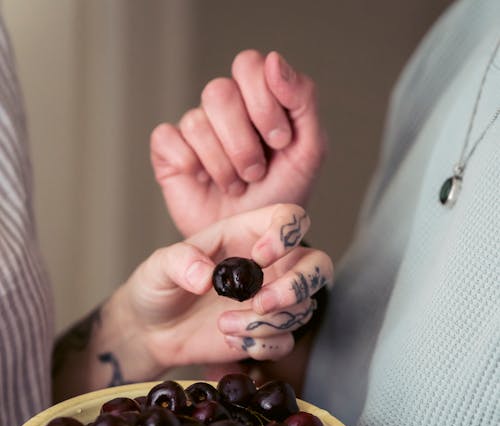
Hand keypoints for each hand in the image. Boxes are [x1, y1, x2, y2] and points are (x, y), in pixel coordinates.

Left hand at [108, 203, 332, 380]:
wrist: (151, 332)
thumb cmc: (157, 287)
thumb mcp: (158, 267)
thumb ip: (179, 261)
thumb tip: (205, 277)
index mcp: (248, 234)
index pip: (292, 218)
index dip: (286, 234)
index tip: (258, 257)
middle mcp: (269, 266)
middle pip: (318, 266)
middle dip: (297, 286)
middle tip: (260, 302)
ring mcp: (271, 300)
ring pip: (303, 309)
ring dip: (266, 322)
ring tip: (223, 324)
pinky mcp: (266, 333)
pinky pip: (286, 341)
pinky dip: (261, 345)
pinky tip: (229, 339)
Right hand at [150, 50, 326, 236]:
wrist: (253, 242)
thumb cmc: (280, 197)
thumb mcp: (309, 152)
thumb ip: (303, 100)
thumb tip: (275, 61)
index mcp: (258, 97)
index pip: (249, 66)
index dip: (263, 103)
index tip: (279, 142)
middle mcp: (224, 107)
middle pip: (219, 92)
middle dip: (243, 142)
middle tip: (256, 173)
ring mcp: (195, 128)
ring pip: (196, 122)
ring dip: (223, 164)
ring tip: (236, 186)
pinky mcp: (169, 151)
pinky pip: (168, 139)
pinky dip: (191, 165)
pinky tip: (204, 181)